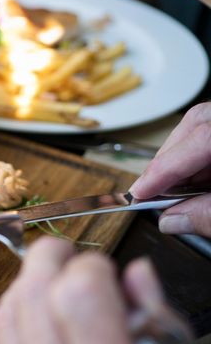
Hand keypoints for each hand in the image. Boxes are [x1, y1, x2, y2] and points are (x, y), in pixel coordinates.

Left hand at [0, 238, 210, 343]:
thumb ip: (165, 343)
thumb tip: (136, 276)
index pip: (79, 295)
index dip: (91, 266)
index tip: (107, 269)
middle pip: (31, 296)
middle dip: (51, 261)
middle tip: (71, 257)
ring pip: (6, 320)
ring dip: (29, 289)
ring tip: (57, 286)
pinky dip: (23, 335)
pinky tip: (50, 341)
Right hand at [129, 103, 210, 235]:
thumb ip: (208, 216)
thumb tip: (172, 219)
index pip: (202, 139)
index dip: (165, 168)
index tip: (140, 193)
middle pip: (198, 123)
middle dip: (169, 157)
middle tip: (151, 190)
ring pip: (204, 128)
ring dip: (184, 161)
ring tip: (174, 191)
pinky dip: (200, 161)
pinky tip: (197, 184)